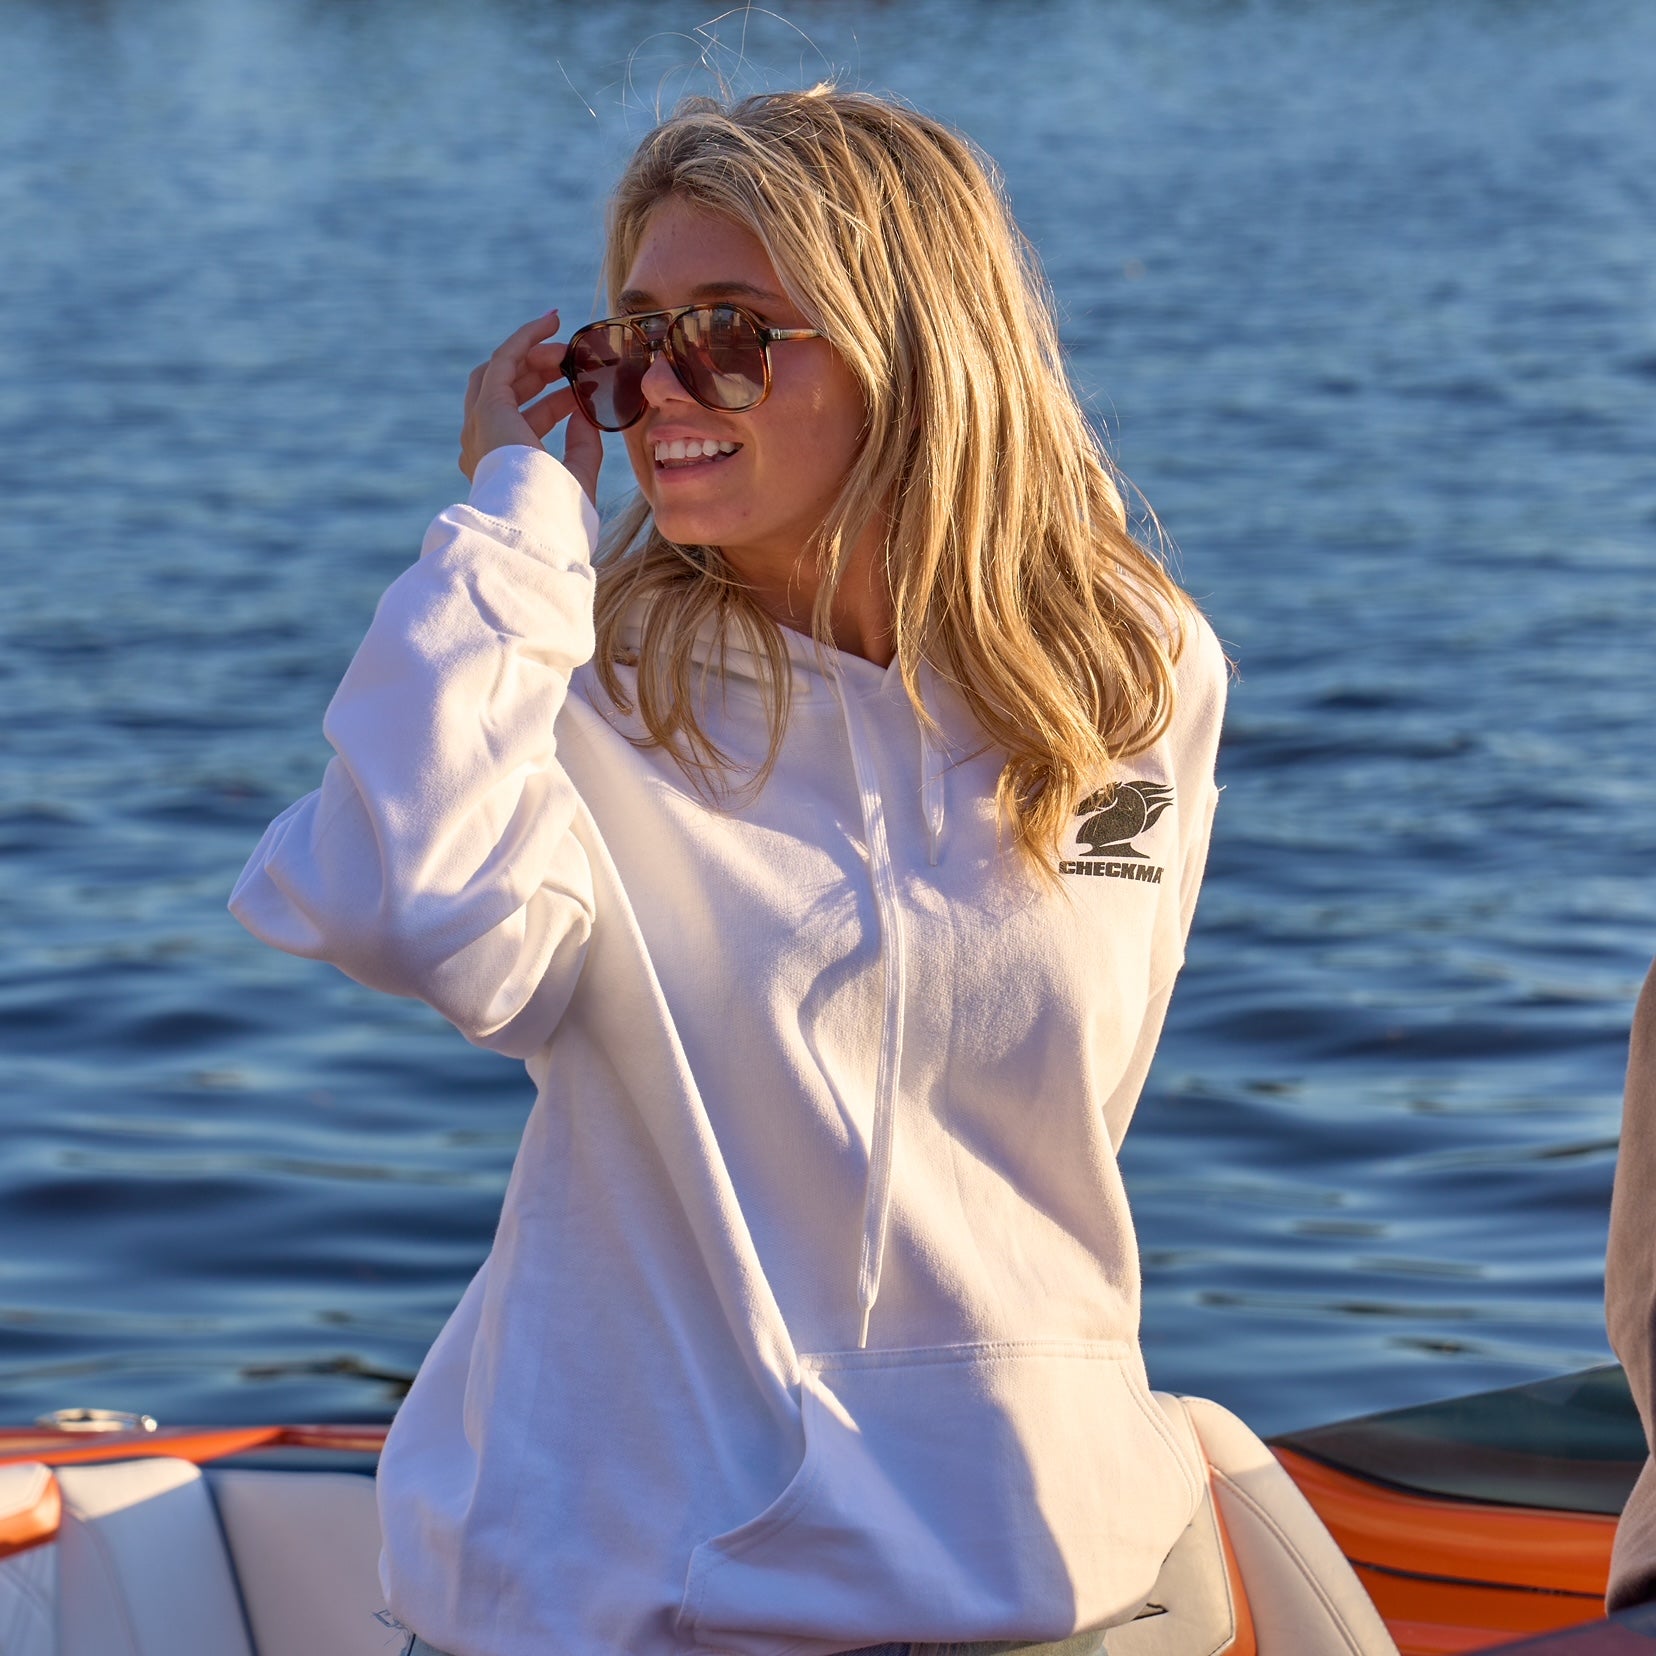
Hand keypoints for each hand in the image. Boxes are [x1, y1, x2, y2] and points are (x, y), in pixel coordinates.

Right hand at [459, 309, 602, 503]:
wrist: (537, 519)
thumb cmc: (556, 512)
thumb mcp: (576, 475)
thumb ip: (582, 446)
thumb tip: (587, 414)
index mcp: (499, 463)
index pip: (522, 419)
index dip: (553, 401)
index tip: (580, 391)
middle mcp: (482, 441)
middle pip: (506, 390)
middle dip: (541, 372)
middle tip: (573, 362)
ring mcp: (481, 422)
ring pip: (502, 371)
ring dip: (534, 354)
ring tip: (563, 342)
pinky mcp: (489, 405)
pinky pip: (505, 358)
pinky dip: (526, 338)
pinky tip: (550, 322)